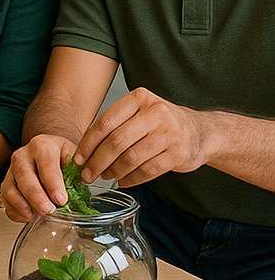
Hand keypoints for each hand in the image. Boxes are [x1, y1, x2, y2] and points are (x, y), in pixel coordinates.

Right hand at [0, 134, 73, 221]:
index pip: (45, 162)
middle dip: (36, 196)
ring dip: (22, 204)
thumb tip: (85, 190)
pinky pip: (4, 199)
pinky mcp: (6, 183)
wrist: (48, 151)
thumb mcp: (74, 158)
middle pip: (24, 175)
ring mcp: (11, 169)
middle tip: (48, 210)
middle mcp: (23, 155)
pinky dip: (14, 210)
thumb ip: (79, 172)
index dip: (53, 182)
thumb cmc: (62, 157)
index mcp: (42, 145)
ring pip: (9, 188)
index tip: (61, 199)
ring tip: (35, 216)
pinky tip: (27, 216)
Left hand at [75, 87, 207, 186]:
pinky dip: (131, 179)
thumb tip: (84, 151)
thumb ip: (115, 125)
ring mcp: (169, 133)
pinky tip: (123, 181)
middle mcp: (155, 112)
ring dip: (113, 171)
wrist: (201, 131)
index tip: (78, 159)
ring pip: (131, 158)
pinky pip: (147, 171)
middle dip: (97, 161)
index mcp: (139, 98)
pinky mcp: (178, 154)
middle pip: (116, 141)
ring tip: (105, 176)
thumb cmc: (160, 123)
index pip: (105, 122)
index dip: (88, 143)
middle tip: (87, 174)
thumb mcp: (139, 112)